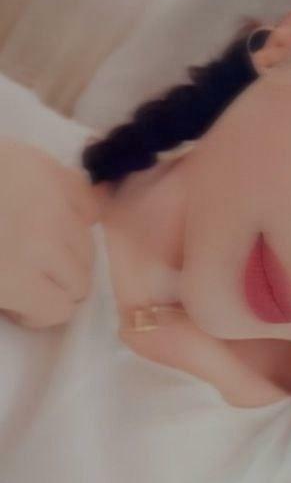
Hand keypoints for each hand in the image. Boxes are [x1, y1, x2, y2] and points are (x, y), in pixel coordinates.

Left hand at [0, 138, 100, 328]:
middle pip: (81, 281)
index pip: (61, 310)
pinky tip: (51, 216)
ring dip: (66, 252)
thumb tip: (22, 304)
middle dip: (56, 284)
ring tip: (35, 242)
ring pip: (88, 245)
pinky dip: (75, 216)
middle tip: (28, 275)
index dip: (37, 312)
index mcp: (10, 275)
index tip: (19, 303)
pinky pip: (89, 205)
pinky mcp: (53, 171)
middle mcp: (44, 241)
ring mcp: (54, 202)